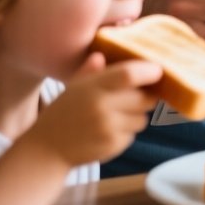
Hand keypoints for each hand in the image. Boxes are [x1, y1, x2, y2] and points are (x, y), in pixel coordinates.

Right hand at [23, 52, 161, 166]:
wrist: (46, 149)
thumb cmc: (63, 113)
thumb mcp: (73, 87)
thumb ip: (91, 70)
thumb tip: (103, 56)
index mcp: (93, 88)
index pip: (129, 75)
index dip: (149, 71)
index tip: (158, 70)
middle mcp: (103, 108)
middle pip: (145, 98)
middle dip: (145, 97)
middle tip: (134, 96)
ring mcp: (109, 129)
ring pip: (142, 118)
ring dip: (135, 116)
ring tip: (114, 116)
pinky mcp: (114, 146)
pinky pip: (133, 134)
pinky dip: (126, 132)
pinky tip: (107, 131)